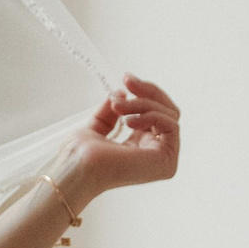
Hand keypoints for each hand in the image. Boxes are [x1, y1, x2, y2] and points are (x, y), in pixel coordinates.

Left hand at [65, 74, 180, 202]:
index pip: (156, 112)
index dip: (144, 92)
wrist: (77, 169)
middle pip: (168, 110)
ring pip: (169, 114)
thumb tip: (123, 93)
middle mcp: (156, 154)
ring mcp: (164, 159)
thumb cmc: (81, 155)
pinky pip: (172, 125)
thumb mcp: (97, 125)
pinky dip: (150, 115)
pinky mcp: (167, 161)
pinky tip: (128, 121)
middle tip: (127, 80)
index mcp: (141, 147)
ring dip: (141, 103)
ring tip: (117, 107)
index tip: (126, 78)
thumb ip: (113, 111)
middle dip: (147, 91)